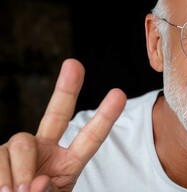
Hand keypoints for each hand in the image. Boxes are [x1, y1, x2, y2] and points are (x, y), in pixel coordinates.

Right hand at [0, 59, 125, 191]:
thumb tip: (36, 180)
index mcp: (67, 163)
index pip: (89, 138)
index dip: (104, 117)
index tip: (119, 94)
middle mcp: (44, 150)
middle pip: (57, 114)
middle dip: (66, 89)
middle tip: (74, 64)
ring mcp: (19, 151)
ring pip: (22, 142)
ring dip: (21, 170)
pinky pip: (0, 157)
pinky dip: (3, 177)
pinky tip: (5, 191)